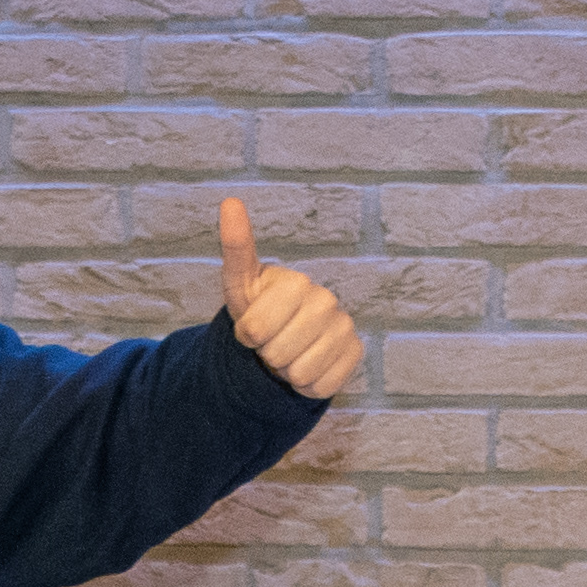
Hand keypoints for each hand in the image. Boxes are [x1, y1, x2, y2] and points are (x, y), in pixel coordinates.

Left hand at [218, 196, 361, 399]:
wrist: (288, 335)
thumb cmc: (260, 308)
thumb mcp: (241, 284)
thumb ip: (236, 247)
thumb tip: (230, 200)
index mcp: (295, 283)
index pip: (253, 330)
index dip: (246, 336)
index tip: (251, 327)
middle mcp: (325, 300)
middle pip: (276, 355)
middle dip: (267, 354)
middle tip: (273, 340)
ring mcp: (344, 327)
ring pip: (298, 373)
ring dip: (286, 371)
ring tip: (289, 351)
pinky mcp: (355, 353)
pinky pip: (319, 387)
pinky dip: (306, 385)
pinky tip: (307, 364)